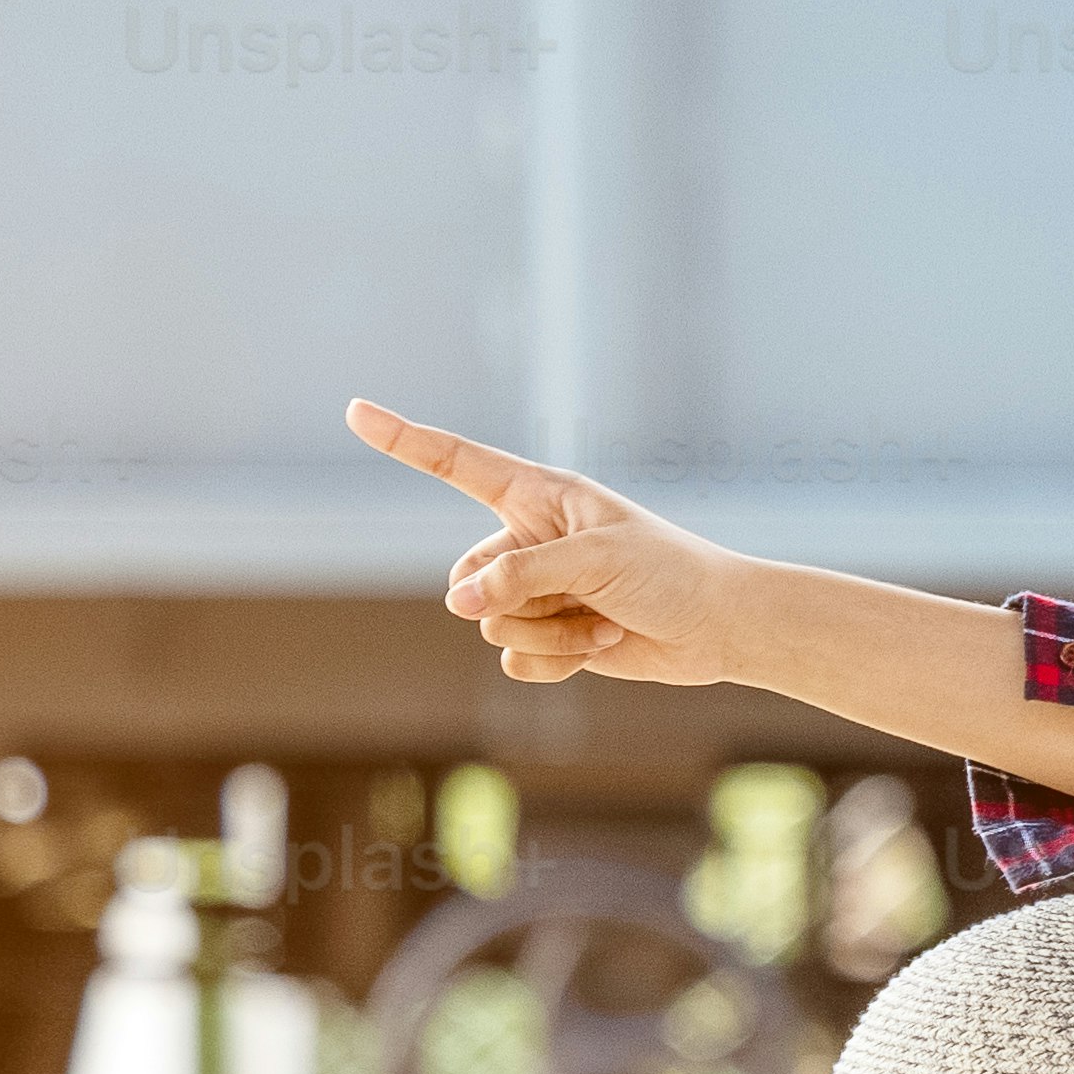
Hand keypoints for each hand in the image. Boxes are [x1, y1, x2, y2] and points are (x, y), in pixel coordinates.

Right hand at [351, 399, 745, 690]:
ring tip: (603, 618)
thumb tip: (459, 603)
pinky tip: (600, 646)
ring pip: (490, 623)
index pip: (458, 463)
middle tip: (582, 594)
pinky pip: (514, 659)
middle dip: (514, 597)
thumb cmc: (668, 573)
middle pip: (467, 575)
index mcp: (541, 496)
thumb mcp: (595, 559)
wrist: (717, 628)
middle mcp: (531, 539)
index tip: (355, 412)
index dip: (405, 439)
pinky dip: (556, 661)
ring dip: (550, 631)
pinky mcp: (550, 635)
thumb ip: (522, 574)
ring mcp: (538, 590)